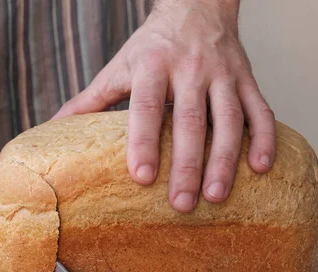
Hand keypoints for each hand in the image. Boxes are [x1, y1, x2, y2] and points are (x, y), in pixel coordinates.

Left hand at [53, 0, 274, 212]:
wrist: (196, 5)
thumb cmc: (150, 47)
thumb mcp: (118, 67)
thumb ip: (89, 100)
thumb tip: (53, 128)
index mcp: (151, 66)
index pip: (146, 106)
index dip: (144, 141)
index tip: (142, 177)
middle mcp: (190, 69)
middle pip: (190, 120)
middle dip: (187, 164)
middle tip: (182, 204)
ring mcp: (223, 74)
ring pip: (229, 119)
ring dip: (225, 160)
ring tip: (216, 196)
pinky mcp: (248, 79)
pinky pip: (261, 110)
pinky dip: (265, 138)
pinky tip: (261, 169)